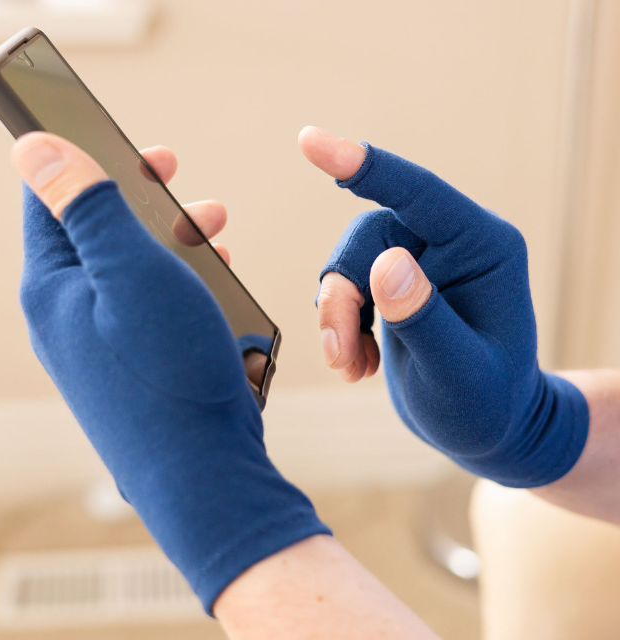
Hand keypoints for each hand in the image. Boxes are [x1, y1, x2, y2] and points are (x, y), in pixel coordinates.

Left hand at [13, 132, 328, 613]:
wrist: (203, 471)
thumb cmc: (171, 370)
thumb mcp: (133, 271)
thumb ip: (86, 206)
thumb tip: (34, 148)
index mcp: (55, 289)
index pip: (52, 203)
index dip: (91, 162)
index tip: (143, 152)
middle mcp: (69, 319)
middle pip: (99, 237)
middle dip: (146, 203)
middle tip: (185, 186)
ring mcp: (101, 348)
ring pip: (132, 274)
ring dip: (171, 245)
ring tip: (214, 235)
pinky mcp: (134, 370)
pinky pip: (151, 312)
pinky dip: (180, 288)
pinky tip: (211, 288)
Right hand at [299, 126, 588, 487]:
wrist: (486, 429)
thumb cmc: (486, 405)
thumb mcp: (458, 373)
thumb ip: (423, 317)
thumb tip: (384, 264)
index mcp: (482, 246)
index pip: (418, 193)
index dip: (364, 165)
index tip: (310, 142)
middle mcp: (450, 244)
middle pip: (366, 239)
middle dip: (342, 297)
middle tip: (340, 355)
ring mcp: (420, 263)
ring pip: (349, 263)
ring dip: (336, 317)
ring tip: (350, 366)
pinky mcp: (397, 285)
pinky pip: (348, 286)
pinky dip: (341, 326)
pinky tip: (357, 364)